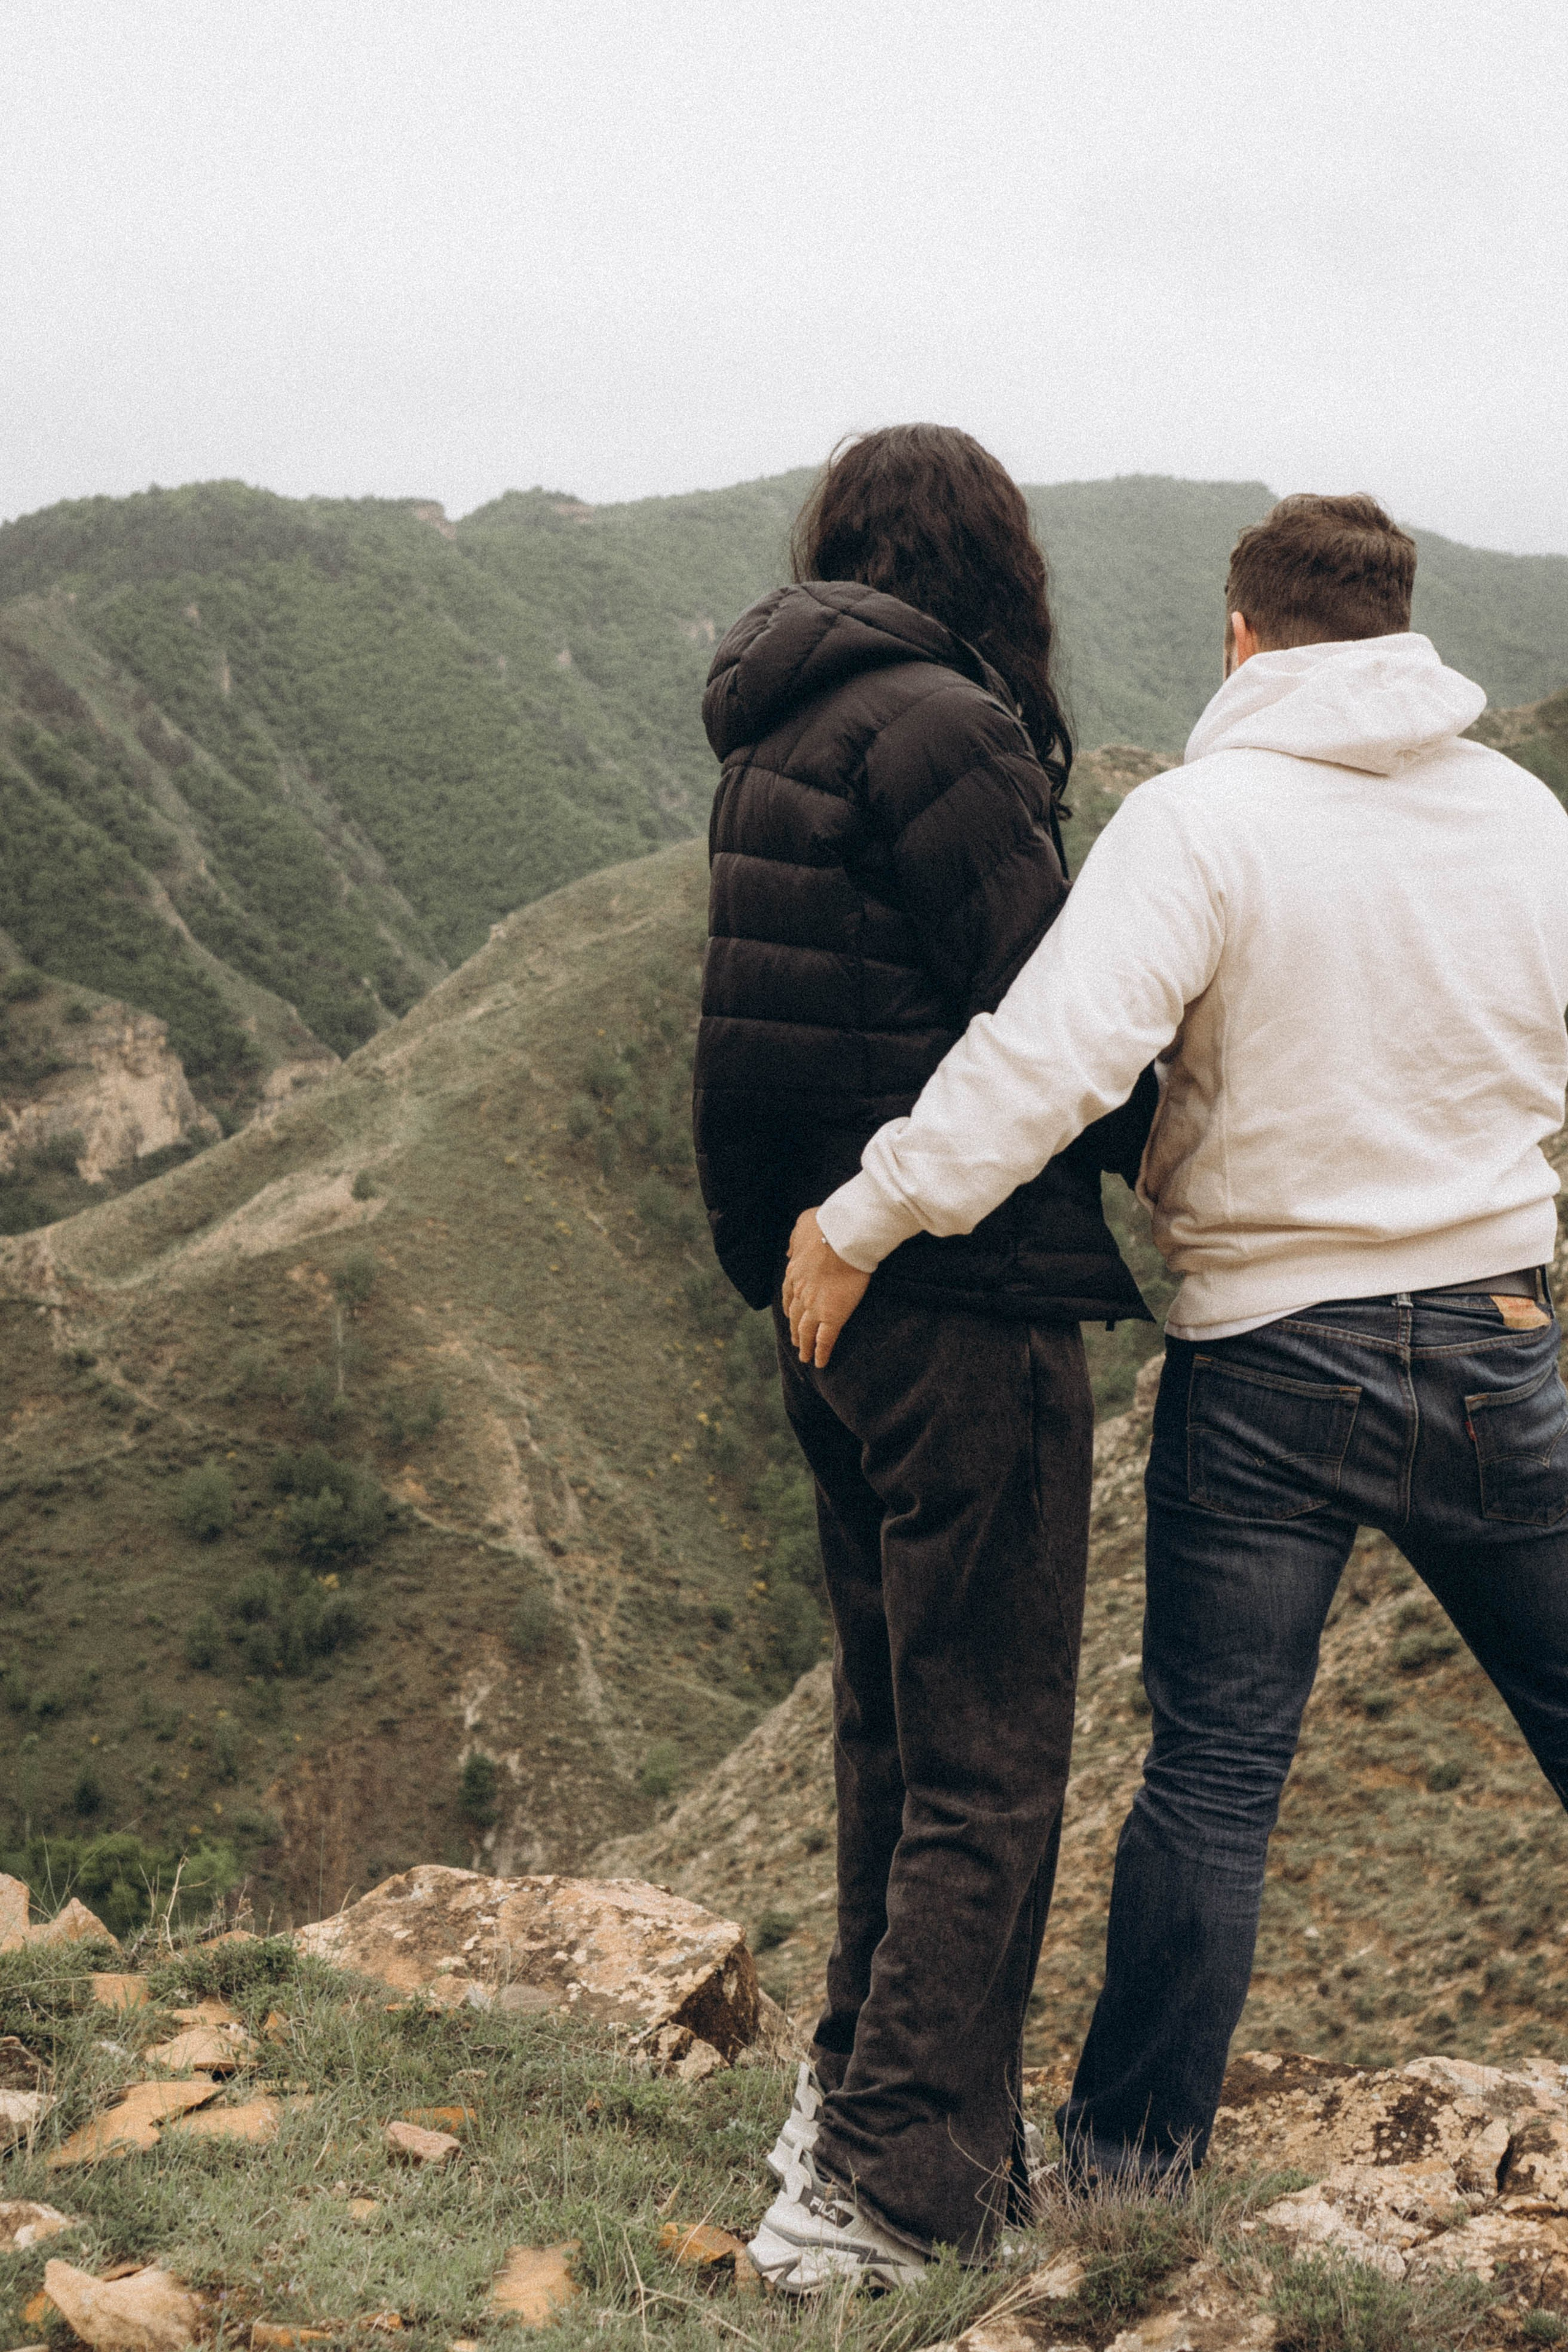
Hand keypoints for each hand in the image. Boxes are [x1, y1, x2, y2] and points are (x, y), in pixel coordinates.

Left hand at [782, 1209, 870, 1367]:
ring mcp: (815, 1306)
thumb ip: (794, 1239)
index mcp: (795, 1272)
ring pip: (806, 1331)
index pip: (788, 1295)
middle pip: (794, 1316)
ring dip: (804, 1345)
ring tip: (804, 1357)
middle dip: (794, 1330)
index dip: (789, 1307)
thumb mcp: (803, 1225)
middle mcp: (801, 1292)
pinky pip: (824, 1340)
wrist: (845, 1236)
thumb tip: (788, 1250)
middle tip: (796, 1342)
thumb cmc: (827, 1225)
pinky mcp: (832, 1315)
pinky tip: (820, 1363)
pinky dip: (821, 1352)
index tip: (789, 1316)